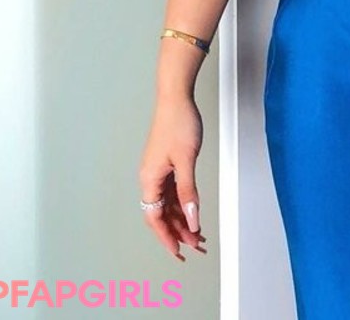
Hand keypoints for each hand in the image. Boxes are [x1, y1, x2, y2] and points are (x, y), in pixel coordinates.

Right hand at [139, 96, 206, 262]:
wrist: (176, 97)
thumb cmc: (179, 123)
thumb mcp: (186, 161)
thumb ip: (188, 192)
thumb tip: (192, 219)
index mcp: (150, 180)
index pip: (155, 218)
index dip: (167, 237)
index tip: (179, 252)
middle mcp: (150, 178)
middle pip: (162, 214)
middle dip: (179, 231)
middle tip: (197, 246)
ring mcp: (158, 171)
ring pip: (168, 204)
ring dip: (183, 219)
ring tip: (199, 234)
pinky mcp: (166, 164)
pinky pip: (173, 191)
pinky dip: (183, 203)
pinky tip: (193, 212)